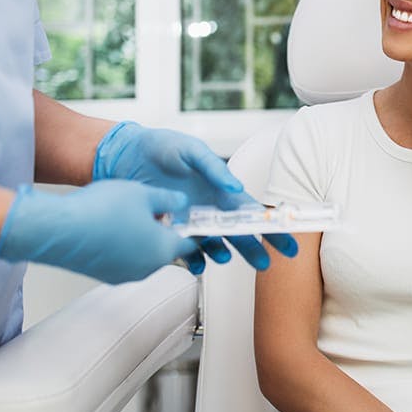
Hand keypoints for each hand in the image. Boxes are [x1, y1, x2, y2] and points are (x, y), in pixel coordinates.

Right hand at [0, 180, 199, 283]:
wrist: (57, 228)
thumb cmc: (99, 211)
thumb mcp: (145, 193)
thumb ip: (170, 200)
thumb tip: (181, 203)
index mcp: (164, 249)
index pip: (192, 244)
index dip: (196, 230)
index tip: (197, 223)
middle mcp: (147, 268)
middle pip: (167, 249)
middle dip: (166, 231)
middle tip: (160, 212)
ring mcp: (124, 274)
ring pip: (144, 255)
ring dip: (143, 238)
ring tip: (130, 214)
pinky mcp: (103, 275)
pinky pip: (123, 259)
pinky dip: (124, 246)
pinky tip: (111, 226)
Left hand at [92, 122, 296, 270]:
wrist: (124, 155)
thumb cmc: (161, 147)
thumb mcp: (190, 150)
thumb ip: (213, 168)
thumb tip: (235, 186)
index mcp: (221, 190)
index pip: (253, 213)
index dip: (271, 228)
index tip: (286, 243)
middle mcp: (210, 209)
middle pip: (239, 234)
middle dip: (254, 250)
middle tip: (265, 265)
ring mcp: (191, 222)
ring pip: (215, 246)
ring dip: (222, 254)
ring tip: (223, 258)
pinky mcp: (170, 230)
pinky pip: (185, 252)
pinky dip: (193, 260)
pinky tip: (195, 265)